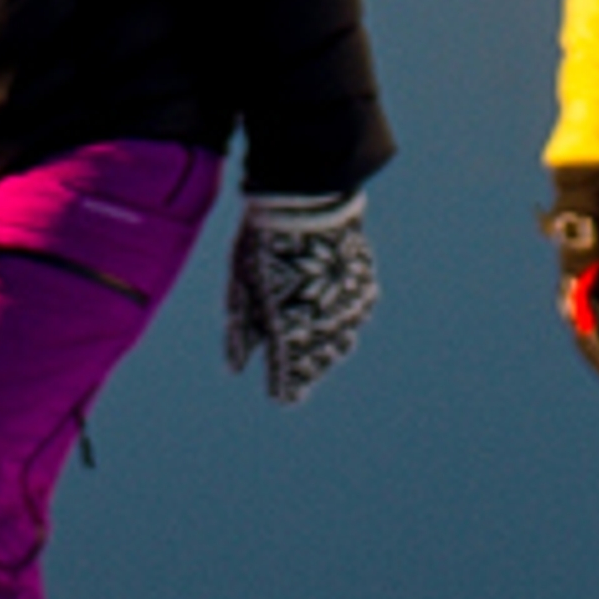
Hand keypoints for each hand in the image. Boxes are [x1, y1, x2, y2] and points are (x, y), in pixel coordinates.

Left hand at [223, 187, 378, 405]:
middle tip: (297, 377)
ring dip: (325, 350)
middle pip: (317, 363)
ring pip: (340, 344)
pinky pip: (353, 317)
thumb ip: (241, 328)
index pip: (290, 376)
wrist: (307, 200)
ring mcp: (348, 308)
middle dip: (306, 371)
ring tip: (313, 351)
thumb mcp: (242, 283)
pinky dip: (340, 321)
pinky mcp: (363, 290)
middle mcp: (323, 326)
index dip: (285, 389)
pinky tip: (327, 313)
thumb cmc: (264, 241)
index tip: (280, 397)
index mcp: (289, 330)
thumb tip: (236, 368)